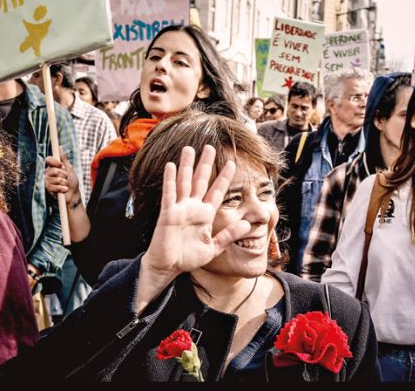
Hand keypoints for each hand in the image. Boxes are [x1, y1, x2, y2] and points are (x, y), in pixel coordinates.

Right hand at [45, 146, 79, 204]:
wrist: (73, 194)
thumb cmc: (72, 181)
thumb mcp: (69, 168)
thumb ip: (64, 159)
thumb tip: (60, 147)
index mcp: (53, 166)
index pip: (48, 160)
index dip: (54, 162)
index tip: (60, 165)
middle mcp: (48, 173)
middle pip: (52, 170)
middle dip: (63, 174)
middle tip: (66, 177)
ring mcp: (48, 181)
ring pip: (55, 179)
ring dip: (64, 182)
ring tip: (66, 184)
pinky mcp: (48, 189)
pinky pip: (55, 187)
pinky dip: (62, 188)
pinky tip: (65, 189)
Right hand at [141, 145, 251, 277]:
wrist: (168, 268)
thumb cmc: (188, 258)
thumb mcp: (214, 248)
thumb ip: (229, 235)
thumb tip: (247, 225)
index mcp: (205, 215)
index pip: (216, 191)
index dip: (223, 177)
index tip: (231, 163)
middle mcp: (193, 208)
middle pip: (200, 181)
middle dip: (205, 164)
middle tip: (209, 147)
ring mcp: (179, 209)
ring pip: (184, 182)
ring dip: (186, 165)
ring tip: (189, 149)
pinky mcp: (168, 214)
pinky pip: (170, 194)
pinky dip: (170, 180)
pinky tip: (171, 165)